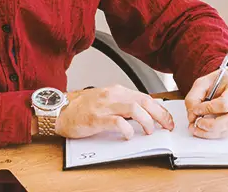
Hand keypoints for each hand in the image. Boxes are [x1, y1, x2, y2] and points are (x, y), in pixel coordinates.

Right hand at [49, 85, 174, 139]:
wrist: (59, 110)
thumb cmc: (81, 108)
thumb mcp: (107, 101)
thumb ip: (123, 105)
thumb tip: (144, 115)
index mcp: (117, 91)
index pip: (145, 98)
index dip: (160, 109)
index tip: (168, 120)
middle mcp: (113, 96)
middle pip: (144, 102)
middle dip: (160, 115)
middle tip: (167, 126)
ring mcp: (104, 106)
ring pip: (134, 109)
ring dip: (146, 121)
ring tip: (149, 132)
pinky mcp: (95, 118)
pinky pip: (116, 122)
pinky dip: (126, 129)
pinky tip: (129, 135)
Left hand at [185, 69, 227, 138]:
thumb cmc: (222, 81)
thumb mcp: (204, 82)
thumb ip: (194, 97)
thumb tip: (192, 115)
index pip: (225, 103)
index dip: (208, 109)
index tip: (196, 110)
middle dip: (211, 125)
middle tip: (197, 123)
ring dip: (211, 132)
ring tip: (197, 128)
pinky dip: (214, 134)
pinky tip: (204, 131)